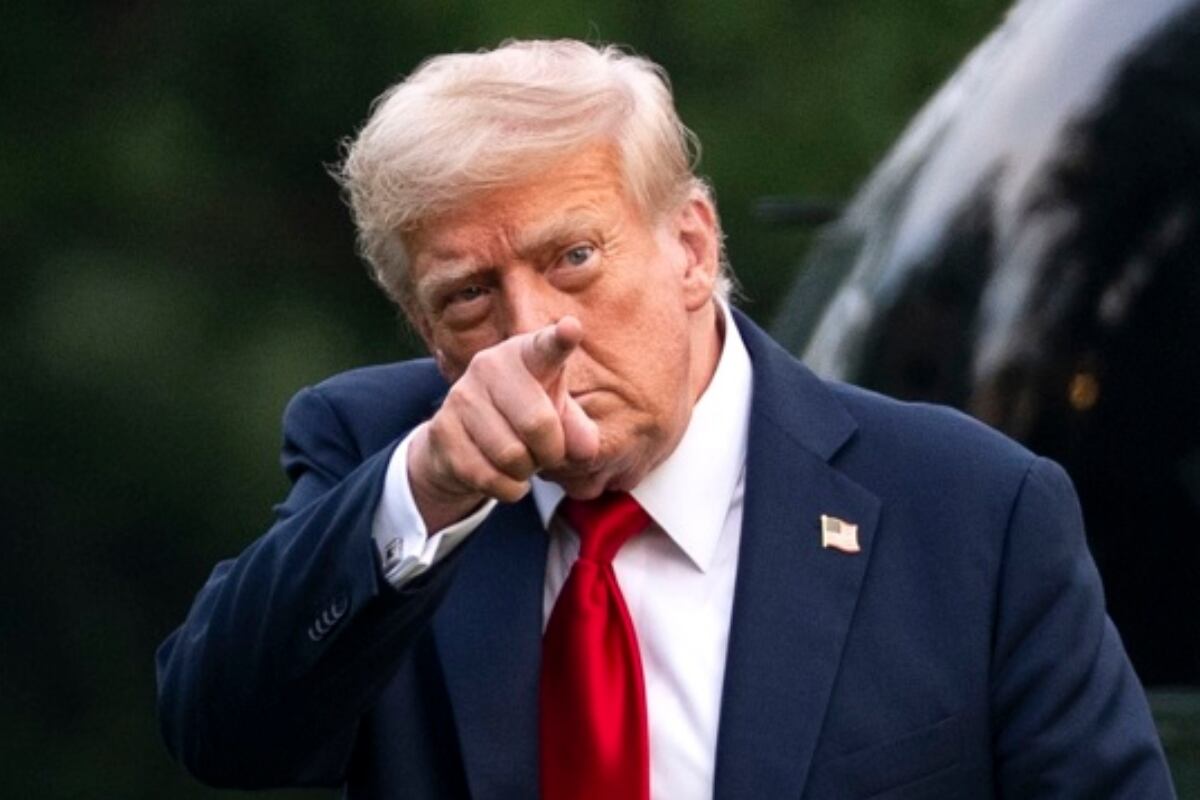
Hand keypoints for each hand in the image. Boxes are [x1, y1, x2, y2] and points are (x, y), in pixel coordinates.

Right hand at [407, 316, 600, 531]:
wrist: (463, 441)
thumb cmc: (523, 419)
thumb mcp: (558, 418)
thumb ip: (578, 431)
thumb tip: (584, 449)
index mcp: (526, 355)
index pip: (546, 347)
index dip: (561, 339)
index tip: (571, 328)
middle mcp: (490, 366)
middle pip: (538, 424)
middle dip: (551, 452)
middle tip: (547, 453)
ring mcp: (461, 396)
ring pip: (512, 456)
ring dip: (526, 471)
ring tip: (520, 460)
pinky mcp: (442, 431)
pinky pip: (490, 477)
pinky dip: (507, 488)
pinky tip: (502, 475)